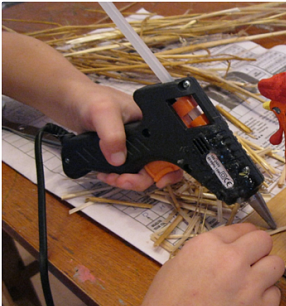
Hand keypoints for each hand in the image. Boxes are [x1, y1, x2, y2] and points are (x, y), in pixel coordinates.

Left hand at [2, 32, 181, 191]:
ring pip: (142, 174)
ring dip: (127, 181)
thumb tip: (119, 160)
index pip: (171, 152)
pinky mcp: (122, 154)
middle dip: (141, 180)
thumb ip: (112, 135)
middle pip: (158, 169)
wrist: (69, 103)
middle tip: (123, 180)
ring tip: (110, 177)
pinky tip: (105, 173)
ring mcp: (136, 147)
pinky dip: (118, 178)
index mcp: (154, 125)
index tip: (158, 180)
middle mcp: (148, 138)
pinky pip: (128, 173)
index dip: (169, 170)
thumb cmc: (90, 99)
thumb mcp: (104, 112)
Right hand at [62, 223, 283, 305]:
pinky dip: (265, 299)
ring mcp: (248, 287)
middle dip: (259, 251)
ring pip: (277, 265)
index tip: (246, 247)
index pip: (244, 228)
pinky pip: (275, 295)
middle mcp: (232, 261)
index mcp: (209, 245)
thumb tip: (230, 247)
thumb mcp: (178, 263)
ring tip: (252, 285)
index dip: (245, 238)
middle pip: (265, 241)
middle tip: (251, 265)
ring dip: (266, 273)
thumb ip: (208, 251)